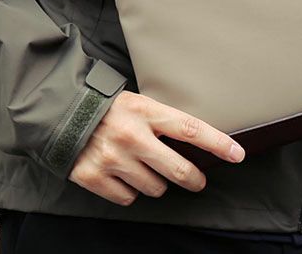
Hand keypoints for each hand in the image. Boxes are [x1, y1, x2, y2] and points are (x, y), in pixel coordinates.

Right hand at [68, 90, 244, 205]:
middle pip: (178, 170)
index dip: (217, 143)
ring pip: (155, 188)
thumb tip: (197, 144)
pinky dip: (129, 191)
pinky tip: (123, 174)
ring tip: (144, 166)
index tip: (237, 154)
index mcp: (147, 112)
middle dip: (193, 179)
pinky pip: (128, 198)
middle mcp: (132, 136)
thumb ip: (164, 121)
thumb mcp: (141, 103)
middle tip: (197, 181)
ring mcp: (113, 159)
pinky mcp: (95, 178)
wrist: (65, 114)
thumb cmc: (111, 108)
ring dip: (155, 182)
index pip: (191, 129)